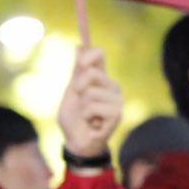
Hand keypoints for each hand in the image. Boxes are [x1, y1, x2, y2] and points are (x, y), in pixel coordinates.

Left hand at [57, 46, 122, 160]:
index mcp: (101, 78)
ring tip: (87, 117)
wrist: (76, 142)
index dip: (89, 54)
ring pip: (90, 93)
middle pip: (91, 72)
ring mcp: (117, 100)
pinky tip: (93, 124)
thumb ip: (76, 72)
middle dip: (77, 88)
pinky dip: (86, 117)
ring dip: (81, 107)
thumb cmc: (74, 119)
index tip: (79, 64)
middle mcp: (112, 86)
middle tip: (80, 103)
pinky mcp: (117, 114)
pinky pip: (92, 107)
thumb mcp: (71, 92)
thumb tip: (78, 45)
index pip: (99, 54)